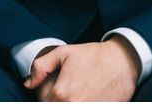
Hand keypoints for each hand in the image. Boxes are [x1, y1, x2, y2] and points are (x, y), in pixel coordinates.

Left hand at [25, 39, 140, 101]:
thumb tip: (29, 83)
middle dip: (55, 98)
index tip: (54, 84)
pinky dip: (83, 101)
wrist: (123, 62)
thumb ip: (41, 67)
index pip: (41, 102)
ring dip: (68, 100)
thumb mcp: (63, 52)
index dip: (44, 93)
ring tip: (77, 90)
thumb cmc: (94, 56)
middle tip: (68, 86)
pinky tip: (87, 95)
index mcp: (60, 93)